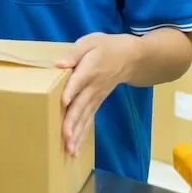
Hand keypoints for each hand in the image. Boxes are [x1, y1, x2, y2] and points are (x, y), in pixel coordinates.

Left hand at [55, 33, 140, 156]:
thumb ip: (75, 53)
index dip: (71, 90)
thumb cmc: (107, 47)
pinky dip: (82, 135)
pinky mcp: (97, 103)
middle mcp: (93, 87)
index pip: (80, 81)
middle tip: (65, 137)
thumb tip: (58, 64)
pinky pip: (89, 121)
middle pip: (82, 106)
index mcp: (91, 69)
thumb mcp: (91, 42)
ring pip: (85, 118)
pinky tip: (74, 149)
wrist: (133, 58)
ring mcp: (96, 98)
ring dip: (77, 134)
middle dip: (73, 122)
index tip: (64, 102)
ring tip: (69, 150)